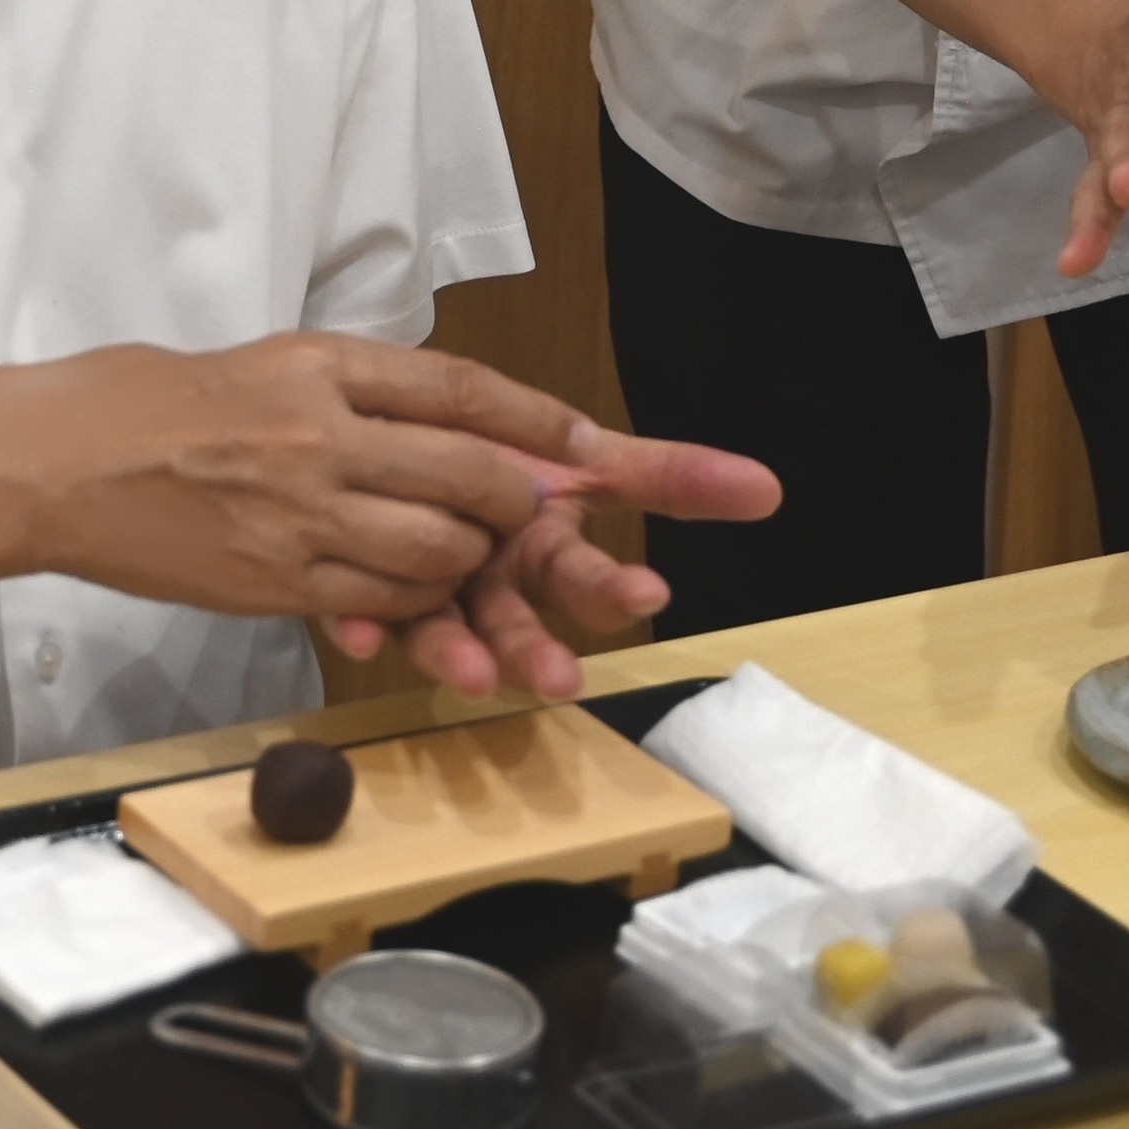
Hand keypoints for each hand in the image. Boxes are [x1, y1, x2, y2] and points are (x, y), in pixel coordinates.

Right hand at [0, 335, 586, 627]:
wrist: (60, 461)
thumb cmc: (163, 404)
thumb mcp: (273, 366)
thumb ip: (367, 392)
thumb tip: (466, 426)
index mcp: (323, 365)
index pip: (463, 389)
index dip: (541, 422)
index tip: (596, 446)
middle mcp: (321, 434)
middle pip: (473, 476)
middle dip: (523, 508)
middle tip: (534, 518)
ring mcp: (300, 513)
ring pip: (439, 551)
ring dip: (471, 562)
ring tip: (464, 559)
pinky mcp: (275, 582)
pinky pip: (381, 602)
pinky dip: (413, 606)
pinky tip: (405, 598)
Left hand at [326, 423, 782, 700]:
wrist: (396, 448)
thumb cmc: (501, 452)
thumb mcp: (580, 454)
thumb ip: (668, 473)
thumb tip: (771, 489)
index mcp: (544, 545)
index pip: (591, 573)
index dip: (618, 585)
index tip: (650, 592)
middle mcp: (490, 580)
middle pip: (520, 617)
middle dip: (540, 650)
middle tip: (562, 681)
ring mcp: (427, 593)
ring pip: (446, 631)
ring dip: (458, 657)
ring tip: (471, 678)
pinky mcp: (364, 599)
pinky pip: (360, 615)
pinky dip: (363, 626)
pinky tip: (357, 635)